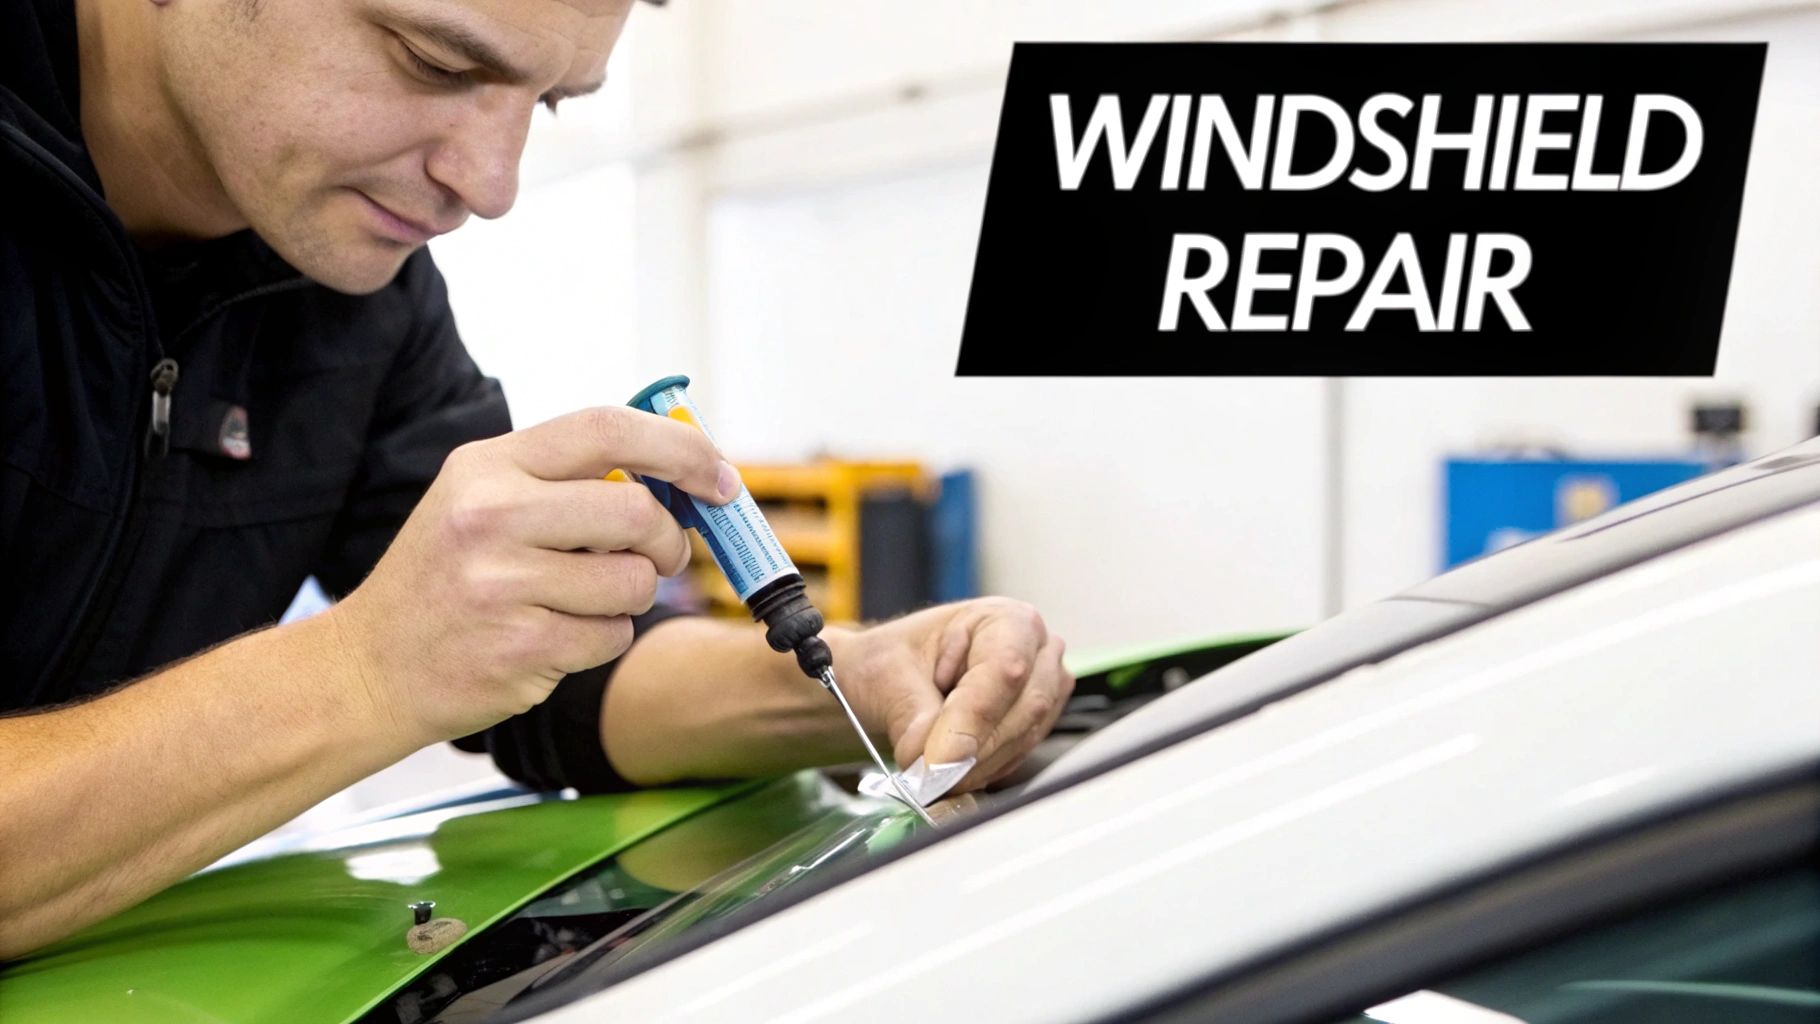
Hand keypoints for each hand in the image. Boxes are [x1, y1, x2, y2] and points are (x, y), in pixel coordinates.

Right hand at [329, 406, 740, 744]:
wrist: (369, 668)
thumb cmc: (445, 579)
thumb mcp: (482, 501)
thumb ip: (568, 480)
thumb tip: (682, 475)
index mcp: (486, 467)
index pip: (606, 429)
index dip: (680, 448)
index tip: (719, 477)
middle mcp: (490, 517)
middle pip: (636, 511)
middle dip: (669, 538)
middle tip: (664, 554)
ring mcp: (503, 586)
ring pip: (634, 582)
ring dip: (630, 596)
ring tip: (581, 600)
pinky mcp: (520, 649)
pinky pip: (612, 636)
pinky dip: (602, 638)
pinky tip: (555, 636)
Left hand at [838, 597, 1072, 792]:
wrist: (892, 676)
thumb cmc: (892, 660)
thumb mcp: (888, 675)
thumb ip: (913, 714)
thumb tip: (931, 761)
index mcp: (1008, 619)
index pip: (1003, 671)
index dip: (971, 720)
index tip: (936, 761)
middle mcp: (1038, 652)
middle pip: (1022, 710)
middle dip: (969, 751)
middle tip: (923, 777)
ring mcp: (1044, 691)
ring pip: (1020, 741)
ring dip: (971, 767)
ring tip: (926, 771)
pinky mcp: (1035, 726)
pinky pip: (1015, 759)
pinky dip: (977, 772)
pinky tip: (947, 770)